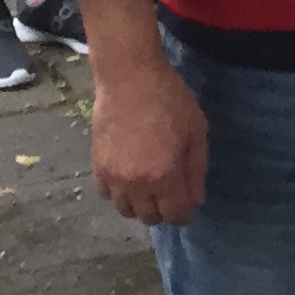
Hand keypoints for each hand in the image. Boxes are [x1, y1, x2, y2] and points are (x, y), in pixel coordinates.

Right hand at [91, 57, 207, 225]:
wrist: (129, 77)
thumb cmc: (169, 99)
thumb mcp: (196, 130)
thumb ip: (197, 169)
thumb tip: (196, 200)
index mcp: (165, 177)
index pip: (175, 216)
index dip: (185, 213)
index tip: (187, 202)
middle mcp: (137, 185)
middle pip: (149, 218)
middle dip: (163, 210)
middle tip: (169, 190)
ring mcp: (113, 177)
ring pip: (126, 211)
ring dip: (140, 204)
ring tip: (148, 184)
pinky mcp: (97, 166)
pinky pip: (106, 194)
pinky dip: (119, 192)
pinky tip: (128, 174)